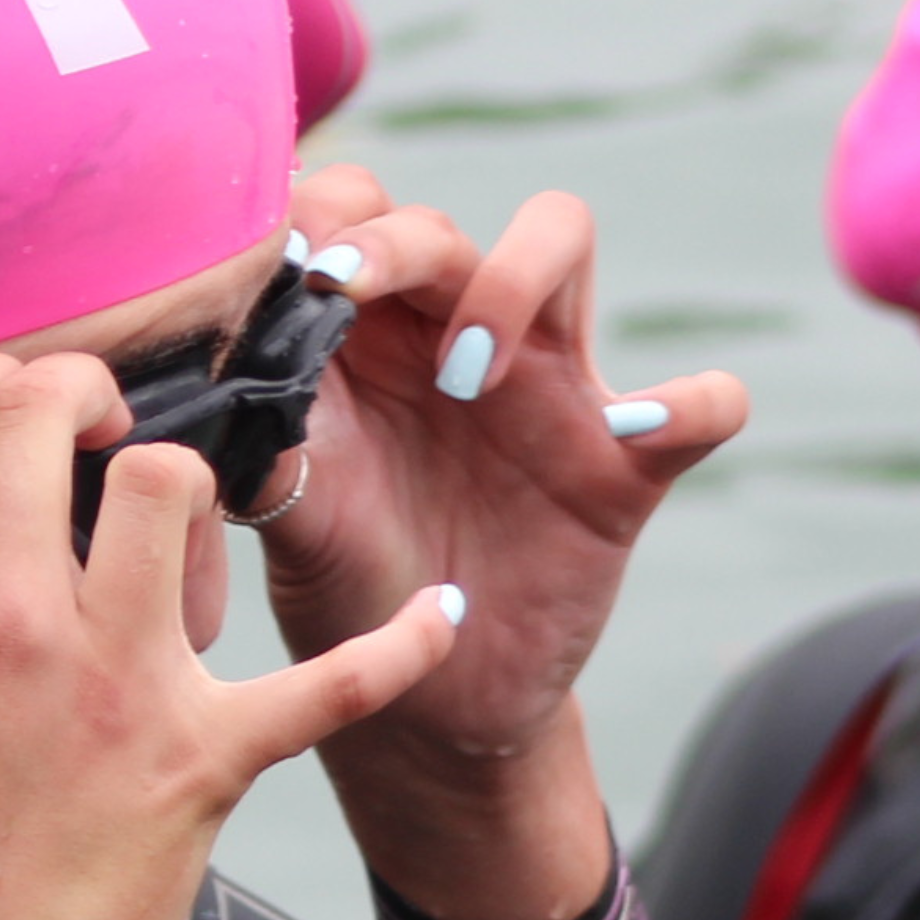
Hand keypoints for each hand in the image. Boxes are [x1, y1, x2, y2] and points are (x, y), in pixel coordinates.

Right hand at [0, 350, 457, 919]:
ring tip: (192, 530)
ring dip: (196, 486)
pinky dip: (399, 648)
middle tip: (114, 438)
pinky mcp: (203, 762)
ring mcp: (113, 685)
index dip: (1, 376)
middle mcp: (8, 619)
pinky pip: (332, 680)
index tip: (33, 415)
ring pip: (177, 486)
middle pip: (53, 406)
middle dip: (92, 392)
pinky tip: (439, 618)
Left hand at [260, 169, 747, 919]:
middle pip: (439, 222)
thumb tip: (215, 391)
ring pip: (562, 239)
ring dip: (514, 276)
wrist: (426, 704)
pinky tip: (641, 430)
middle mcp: (453, 338)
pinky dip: (690, 403)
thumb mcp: (291, 515)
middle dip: (391, 240)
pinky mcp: (626, 466)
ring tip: (470, 371)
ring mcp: (546, 388)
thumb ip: (262, 443)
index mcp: (362, 338)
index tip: (276, 270)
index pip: (349, 215)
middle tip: (343, 290)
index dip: (314, 220)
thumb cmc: (350, 584)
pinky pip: (704, 405)